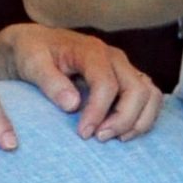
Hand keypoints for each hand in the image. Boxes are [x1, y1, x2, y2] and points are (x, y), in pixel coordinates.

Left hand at [0, 23, 165, 141]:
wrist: (36, 44)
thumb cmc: (32, 52)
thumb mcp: (31, 63)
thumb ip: (50, 81)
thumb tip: (72, 105)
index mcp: (92, 51)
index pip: (107, 84)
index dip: (98, 112)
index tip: (83, 133)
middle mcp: (115, 58)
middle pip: (138, 90)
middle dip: (123, 119)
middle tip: (99, 138)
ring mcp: (124, 68)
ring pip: (150, 94)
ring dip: (138, 120)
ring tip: (116, 138)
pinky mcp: (127, 80)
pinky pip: (149, 99)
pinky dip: (142, 118)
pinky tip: (122, 132)